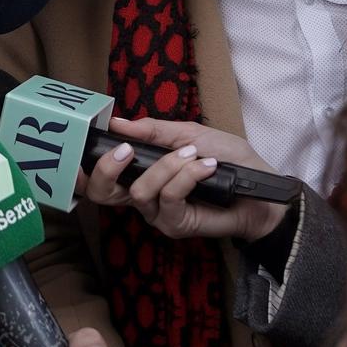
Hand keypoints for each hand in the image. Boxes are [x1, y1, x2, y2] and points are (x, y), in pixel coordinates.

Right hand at [78, 118, 288, 241]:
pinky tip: (206, 167)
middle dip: (105, 169)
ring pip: (140, 191)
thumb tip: (117, 122)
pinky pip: (168, 197)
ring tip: (193, 155)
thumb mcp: (189, 134)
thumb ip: (152, 131)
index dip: (85, 165)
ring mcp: (158, 213)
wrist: (261, 188)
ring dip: (167, 166)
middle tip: (125, 150)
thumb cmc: (228, 160)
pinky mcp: (176, 224)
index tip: (89, 139)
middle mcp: (144, 195)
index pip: (101, 175)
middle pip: (102, 193)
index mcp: (141, 172)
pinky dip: (186, 176)